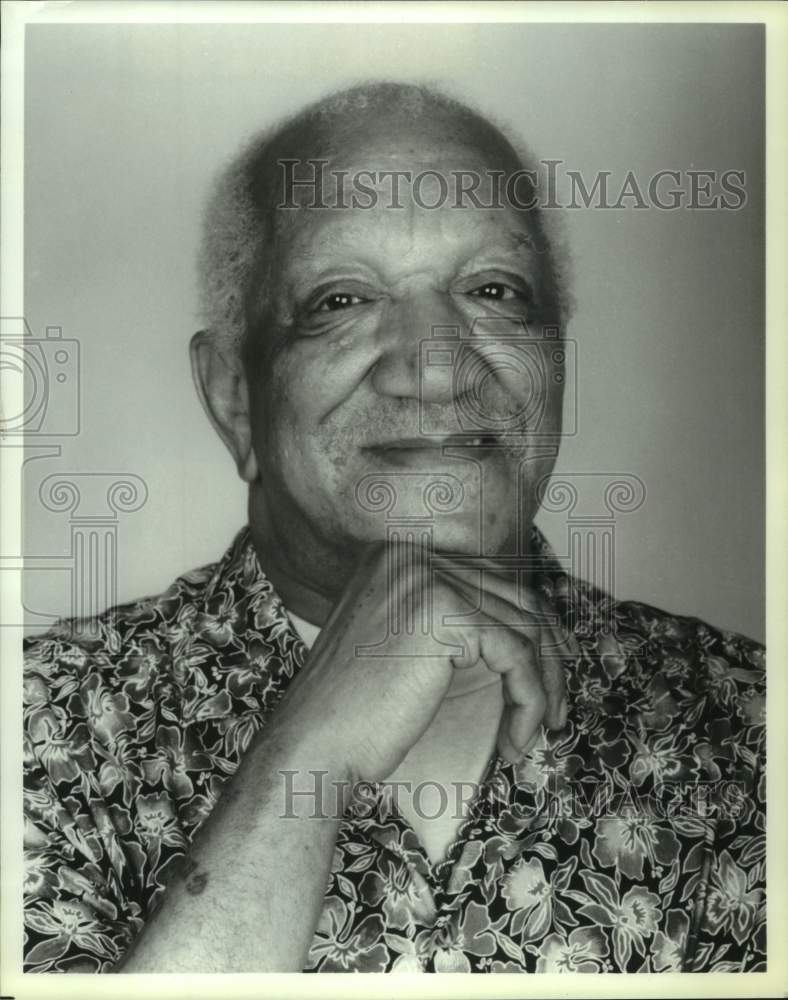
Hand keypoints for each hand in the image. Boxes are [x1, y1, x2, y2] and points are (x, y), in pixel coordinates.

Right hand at [270, 541, 573, 784]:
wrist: (315, 744)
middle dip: (549, 656)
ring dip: (542, 686)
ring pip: (523, 627)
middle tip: (558, 708)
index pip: (491, 579)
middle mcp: (410, 554)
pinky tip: (516, 740)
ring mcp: (425, 577)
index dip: (532, 625)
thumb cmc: (358, 710)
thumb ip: (453, 621)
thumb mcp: (408, 646)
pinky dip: (529, 701)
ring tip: (536, 731)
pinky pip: (516, 654)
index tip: (552, 670)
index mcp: (398, 555)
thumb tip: (531, 626)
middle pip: (515, 596)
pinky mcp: (442, 612)